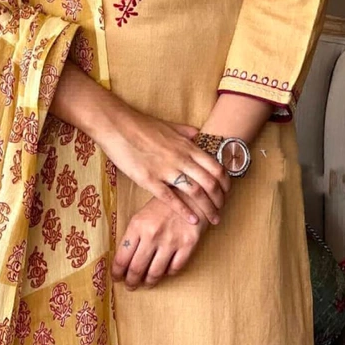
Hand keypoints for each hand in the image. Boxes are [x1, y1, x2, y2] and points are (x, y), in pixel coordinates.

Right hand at [48, 60, 230, 223]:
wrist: (117, 125)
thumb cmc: (141, 124)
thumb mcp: (168, 125)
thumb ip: (185, 131)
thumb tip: (198, 134)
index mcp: (186, 145)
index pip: (215, 167)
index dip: (225, 183)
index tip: (227, 194)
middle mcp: (180, 158)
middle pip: (209, 183)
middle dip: (219, 200)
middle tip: (221, 211)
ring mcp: (165, 169)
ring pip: (195, 193)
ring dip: (207, 208)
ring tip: (212, 219)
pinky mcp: (149, 179)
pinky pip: (171, 199)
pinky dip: (184, 211)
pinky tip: (192, 220)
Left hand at [112, 196, 211, 289]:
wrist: (190, 194)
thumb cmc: (163, 205)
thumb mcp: (142, 215)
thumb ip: (133, 235)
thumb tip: (124, 260)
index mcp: (137, 225)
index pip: (122, 257)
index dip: (117, 272)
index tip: (116, 278)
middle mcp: (152, 235)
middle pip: (137, 268)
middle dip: (131, 282)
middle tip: (130, 286)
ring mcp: (171, 241)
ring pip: (155, 273)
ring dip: (149, 282)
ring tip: (146, 284)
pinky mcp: (188, 245)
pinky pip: (175, 269)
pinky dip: (168, 273)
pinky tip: (165, 272)